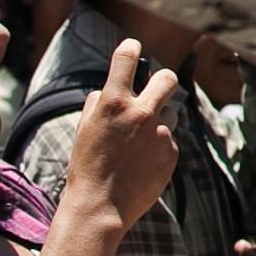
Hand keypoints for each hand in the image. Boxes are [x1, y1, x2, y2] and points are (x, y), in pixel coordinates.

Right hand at [63, 38, 178, 228]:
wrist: (100, 208)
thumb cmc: (86, 167)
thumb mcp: (84, 128)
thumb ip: (98, 103)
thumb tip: (108, 89)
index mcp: (114, 101)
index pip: (127, 56)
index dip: (131, 48)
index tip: (134, 48)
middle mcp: (141, 112)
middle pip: (167, 78)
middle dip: (162, 80)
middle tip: (156, 90)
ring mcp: (159, 133)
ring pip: (168, 115)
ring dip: (157, 123)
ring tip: (137, 147)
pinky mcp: (171, 153)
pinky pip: (168, 141)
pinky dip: (159, 149)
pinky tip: (142, 165)